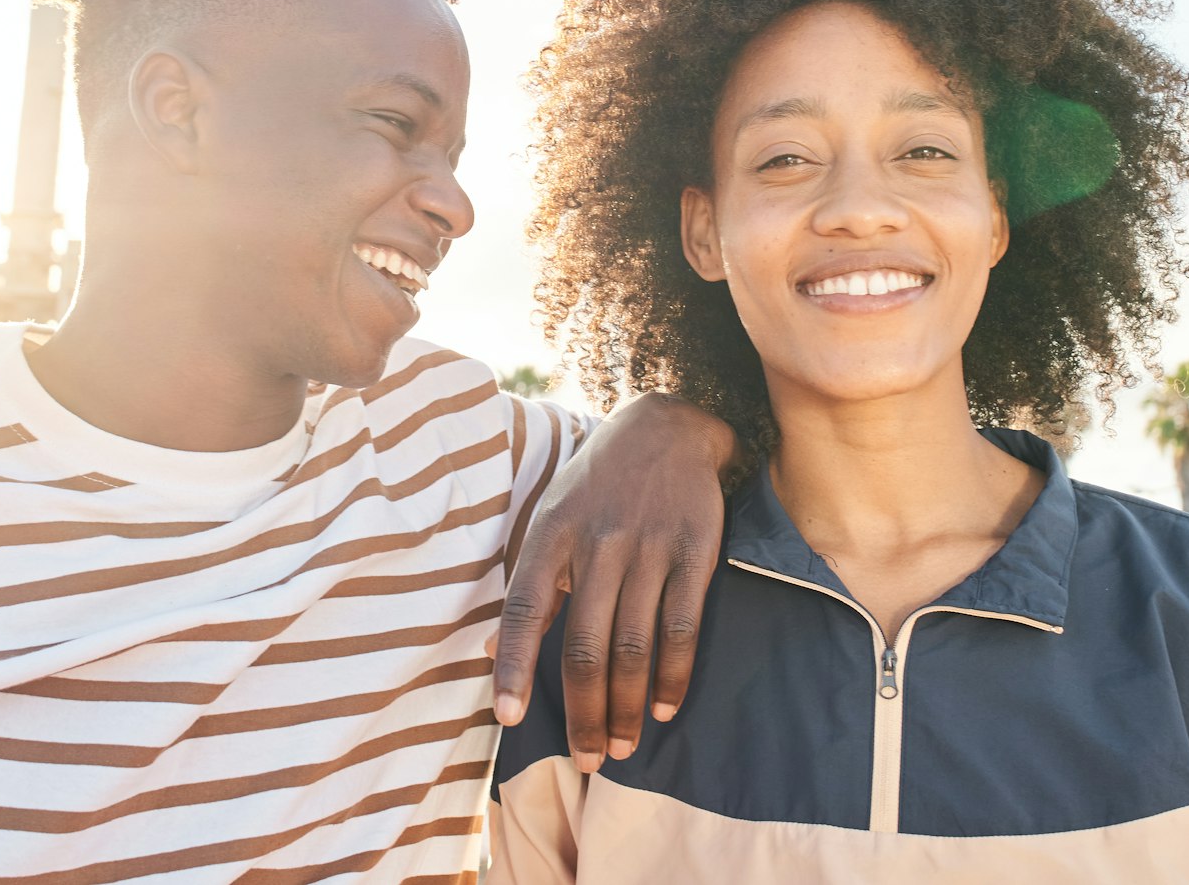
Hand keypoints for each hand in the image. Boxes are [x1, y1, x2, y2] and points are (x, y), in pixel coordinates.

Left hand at [493, 393, 731, 772]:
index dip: (516, 665)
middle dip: (583, 713)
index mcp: (552, 534)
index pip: (525, 608)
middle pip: (585, 645)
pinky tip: (665, 708)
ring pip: (634, 647)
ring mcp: (649, 549)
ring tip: (620, 747)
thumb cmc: (597, 484)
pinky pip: (681, 628)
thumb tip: (494, 650)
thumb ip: (530, 584)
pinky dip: (673, 676)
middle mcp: (598, 543)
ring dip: (626, 707)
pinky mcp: (694, 553)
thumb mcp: (551, 517)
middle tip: (586, 760)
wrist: (668, 428)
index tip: (508, 717)